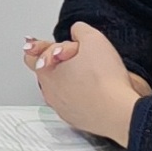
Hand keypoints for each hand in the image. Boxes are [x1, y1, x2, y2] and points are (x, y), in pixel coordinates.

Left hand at [21, 23, 151, 145]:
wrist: (120, 113)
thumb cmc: (105, 80)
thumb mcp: (94, 39)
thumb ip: (80, 30)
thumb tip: (77, 32)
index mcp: (45, 71)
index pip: (30, 54)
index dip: (43, 45)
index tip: (55, 45)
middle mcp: (49, 92)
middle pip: (46, 70)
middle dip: (58, 61)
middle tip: (78, 58)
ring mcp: (62, 108)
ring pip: (59, 88)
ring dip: (70, 79)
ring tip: (90, 74)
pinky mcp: (76, 120)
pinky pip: (73, 104)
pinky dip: (81, 96)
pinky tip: (96, 91)